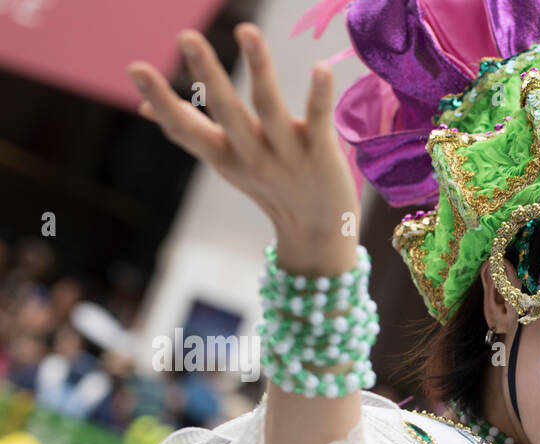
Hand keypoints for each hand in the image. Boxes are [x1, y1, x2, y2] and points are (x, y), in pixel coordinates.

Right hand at [128, 23, 359, 274]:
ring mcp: (287, 155)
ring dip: (259, 68)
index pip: (185, 129)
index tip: (135, 67)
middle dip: (208, 74)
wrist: (319, 233)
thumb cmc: (269, 188)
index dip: (160, 100)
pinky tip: (321, 67)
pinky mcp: (321, 152)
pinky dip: (320, 95)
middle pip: (227, 112)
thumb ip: (190, 131)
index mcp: (224, 156)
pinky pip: (319, 120)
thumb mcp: (224, 162)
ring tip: (247, 30)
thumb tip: (144, 109)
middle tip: (187, 35)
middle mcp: (252, 155)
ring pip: (270, 107)